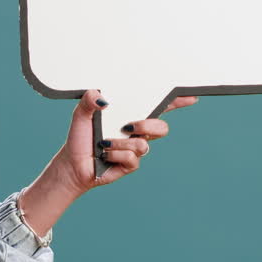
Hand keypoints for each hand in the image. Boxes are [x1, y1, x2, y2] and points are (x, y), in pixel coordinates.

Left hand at [16, 89, 197, 238]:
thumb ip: (88, 101)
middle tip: (129, 125)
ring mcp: (135, 149)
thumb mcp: (81, 114)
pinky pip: (132, 158)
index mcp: (130, 116)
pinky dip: (115, 154)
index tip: (189, 96)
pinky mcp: (130, 165)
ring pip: (144, 145)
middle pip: (161, 127)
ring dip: (122, 143)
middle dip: (149, 125)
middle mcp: (136, 133)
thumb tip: (102, 98)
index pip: (157, 107)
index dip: (175, 102)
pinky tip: (104, 155)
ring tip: (104, 143)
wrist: (72, 164)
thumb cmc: (79, 137)